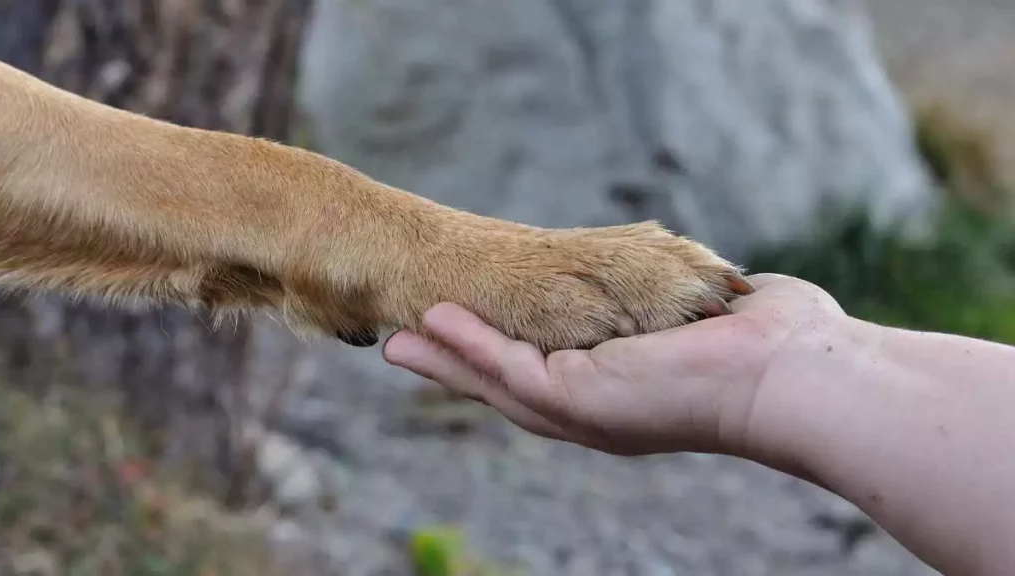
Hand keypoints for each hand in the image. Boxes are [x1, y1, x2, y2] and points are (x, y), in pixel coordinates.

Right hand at [382, 273, 845, 456]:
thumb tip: (720, 289)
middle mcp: (598, 411)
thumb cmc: (775, 344)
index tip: (465, 335)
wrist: (796, 373)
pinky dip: (467, 348)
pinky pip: (507, 369)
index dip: (503, 357)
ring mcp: (584, 410)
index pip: (550, 374)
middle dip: (457, 367)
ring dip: (446, 360)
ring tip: (399, 341)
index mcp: (624, 394)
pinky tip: (432, 325)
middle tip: (404, 349)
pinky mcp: (579, 398)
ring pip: (496, 384)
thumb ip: (691, 304)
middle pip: (509, 388)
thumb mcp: (711, 316)